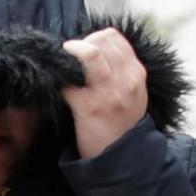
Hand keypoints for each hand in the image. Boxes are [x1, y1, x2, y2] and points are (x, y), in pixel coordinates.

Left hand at [61, 28, 148, 158]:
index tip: (84, 50)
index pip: (112, 37)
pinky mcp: (88, 107)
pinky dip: (58, 81)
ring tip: (64, 65)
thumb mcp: (133, 94)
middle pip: (99, 40)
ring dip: (70, 54)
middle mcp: (126, 80)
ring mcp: (108, 93)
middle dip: (80, 45)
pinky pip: (68, 82)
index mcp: (136, 73)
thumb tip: (94, 48)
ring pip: (89, 54)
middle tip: (70, 59)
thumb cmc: (121, 125)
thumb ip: (121, 70)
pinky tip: (59, 88)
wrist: (120, 158)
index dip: (93, 39)